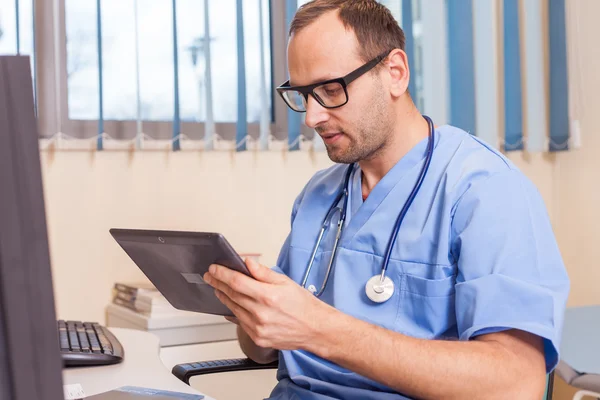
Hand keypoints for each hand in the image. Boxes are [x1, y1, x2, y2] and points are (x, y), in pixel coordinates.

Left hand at [203, 258, 330, 350]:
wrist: (315, 329)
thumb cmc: (304, 305)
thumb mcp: (286, 282)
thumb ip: (263, 273)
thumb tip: (247, 263)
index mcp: (268, 296)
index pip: (237, 282)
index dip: (222, 274)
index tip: (214, 269)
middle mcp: (261, 313)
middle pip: (232, 295)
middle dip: (218, 283)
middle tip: (211, 276)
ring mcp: (258, 328)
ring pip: (233, 309)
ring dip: (224, 297)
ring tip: (219, 288)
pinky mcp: (258, 338)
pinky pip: (240, 322)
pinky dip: (234, 311)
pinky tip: (232, 304)